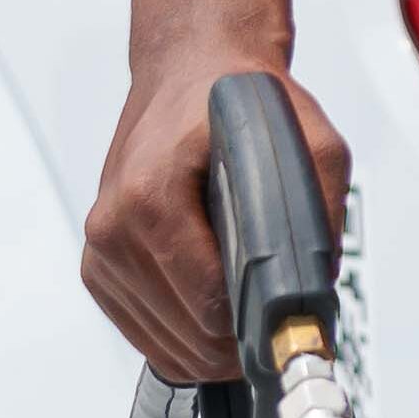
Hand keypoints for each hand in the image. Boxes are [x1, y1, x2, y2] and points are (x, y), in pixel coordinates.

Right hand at [85, 31, 350, 382]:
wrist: (188, 70)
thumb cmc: (240, 103)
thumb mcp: (309, 142)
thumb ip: (320, 213)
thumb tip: (317, 294)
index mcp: (151, 195)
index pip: (209, 306)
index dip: (260, 327)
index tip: (290, 321)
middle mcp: (114, 225)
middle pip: (192, 335)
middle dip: (244, 341)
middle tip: (277, 316)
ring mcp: (100, 249)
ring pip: (171, 347)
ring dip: (216, 344)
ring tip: (246, 306)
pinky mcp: (98, 268)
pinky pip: (149, 338)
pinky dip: (187, 339)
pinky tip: (213, 309)